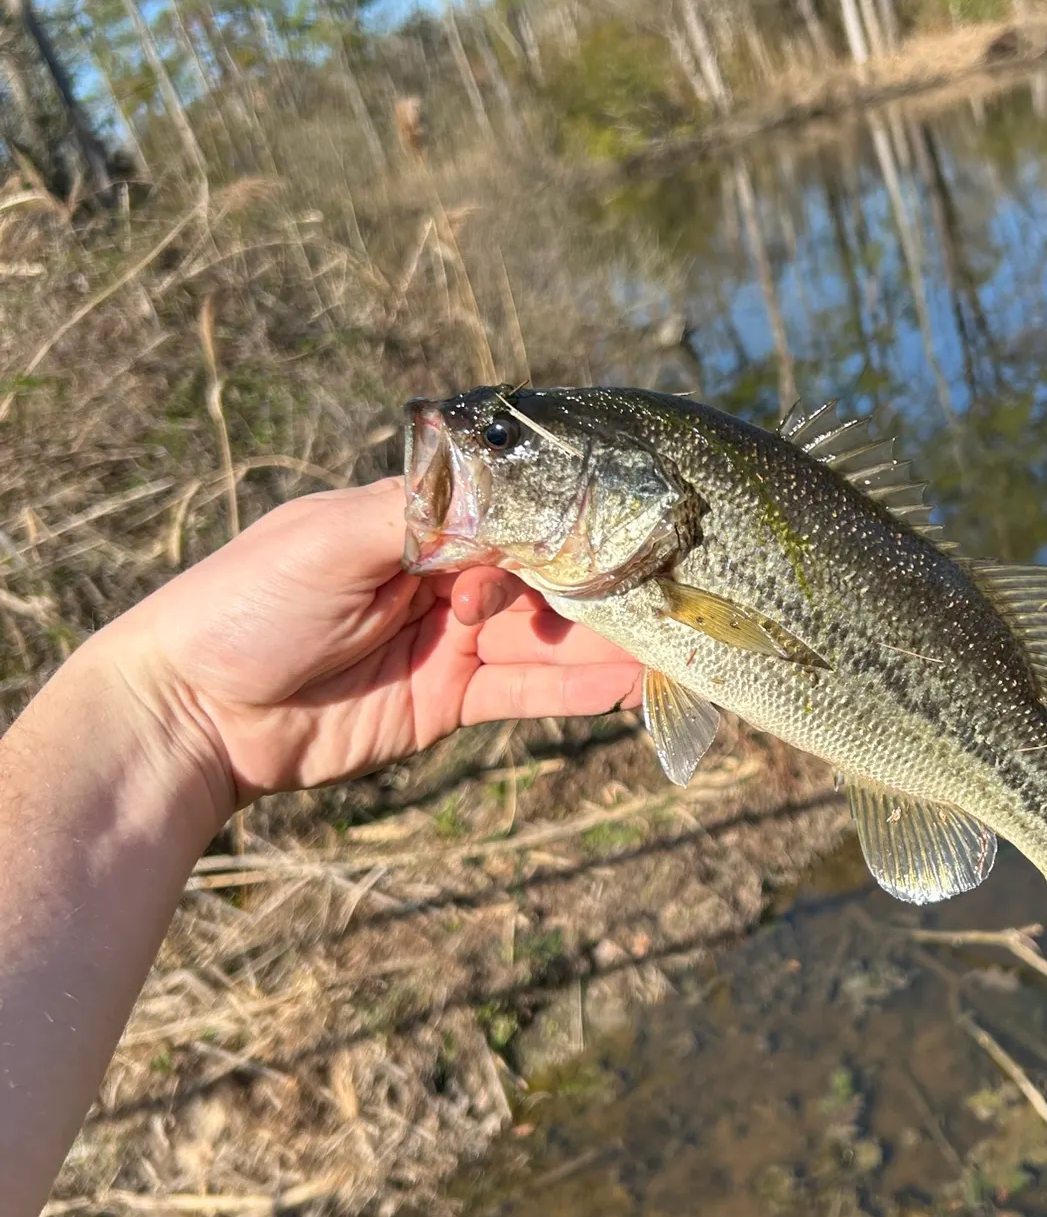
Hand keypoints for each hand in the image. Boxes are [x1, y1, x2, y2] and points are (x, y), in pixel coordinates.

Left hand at [102, 477, 642, 817]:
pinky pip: (527, 693)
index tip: (631, 527)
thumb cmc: (245, 606)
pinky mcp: (451, 701)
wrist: (195, 716)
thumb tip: (514, 499)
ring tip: (681, 644)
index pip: (516, 514)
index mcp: (416, 522)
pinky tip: (635, 685)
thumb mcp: (331, 539)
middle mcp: (444, 577)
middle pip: (545, 576)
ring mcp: (453, 642)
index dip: (571, 523)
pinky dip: (580, 691)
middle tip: (679, 590)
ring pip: (548, 637)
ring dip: (610, 642)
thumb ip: (424, 516)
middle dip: (607, 584)